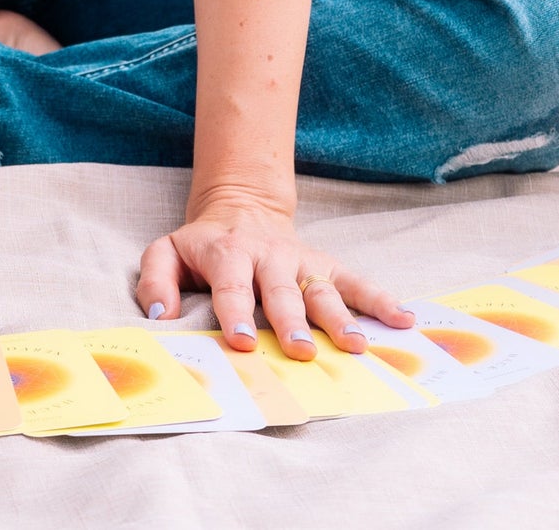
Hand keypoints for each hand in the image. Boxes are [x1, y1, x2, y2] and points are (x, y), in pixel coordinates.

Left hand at [135, 188, 412, 358]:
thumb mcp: (167, 251)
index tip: (243, 340)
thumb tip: (161, 316)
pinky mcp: (326, 265)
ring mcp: (301, 261)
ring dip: (339, 316)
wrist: (240, 208)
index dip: (236, 312)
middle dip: (291, 320)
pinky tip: (402, 319)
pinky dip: (380, 299)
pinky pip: (356, 281)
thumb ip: (156, 280)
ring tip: (355, 343)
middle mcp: (269, 257)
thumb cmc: (203, 246)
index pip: (231, 285)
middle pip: (281, 291)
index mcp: (228, 254)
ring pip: (321, 289)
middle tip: (302, 350)